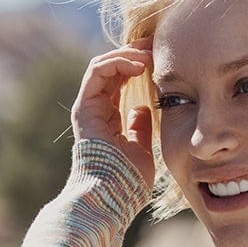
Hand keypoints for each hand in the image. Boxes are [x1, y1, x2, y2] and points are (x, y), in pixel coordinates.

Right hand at [71, 44, 156, 195]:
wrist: (109, 200)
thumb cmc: (126, 184)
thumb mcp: (141, 150)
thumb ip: (140, 129)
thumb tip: (144, 109)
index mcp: (108, 119)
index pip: (121, 81)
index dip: (140, 66)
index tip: (163, 60)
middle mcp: (95, 110)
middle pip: (112, 69)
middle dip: (135, 54)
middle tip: (157, 46)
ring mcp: (88, 108)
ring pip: (103, 65)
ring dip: (128, 55)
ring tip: (150, 54)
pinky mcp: (84, 108)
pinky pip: (97, 72)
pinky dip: (117, 62)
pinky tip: (139, 65)